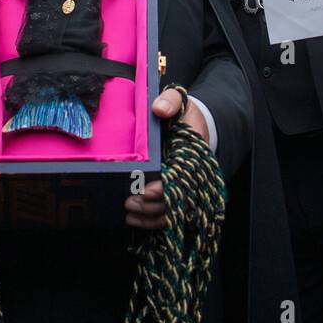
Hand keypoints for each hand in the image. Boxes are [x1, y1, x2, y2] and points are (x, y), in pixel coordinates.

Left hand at [121, 90, 210, 229]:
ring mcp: (182, 188)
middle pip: (174, 201)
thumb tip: (158, 109)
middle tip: (130, 202)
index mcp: (190, 155)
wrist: (193, 124)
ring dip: (149, 216)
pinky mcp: (173, 195)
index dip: (163, 187)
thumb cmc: (183, 116)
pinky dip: (150, 221)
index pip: (179, 177)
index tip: (147, 190)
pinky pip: (165, 215)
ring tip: (129, 212)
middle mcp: (188, 176)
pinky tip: (133, 220)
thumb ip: (170, 101)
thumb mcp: (179, 102)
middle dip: (152, 205)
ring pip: (170, 212)